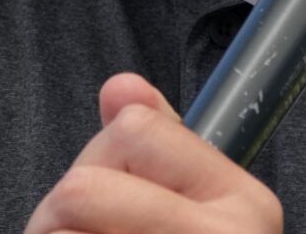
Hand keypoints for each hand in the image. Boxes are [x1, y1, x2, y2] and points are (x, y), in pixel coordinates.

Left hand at [23, 72, 283, 233]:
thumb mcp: (195, 207)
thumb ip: (160, 145)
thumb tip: (121, 87)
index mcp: (245, 201)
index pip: (133, 130)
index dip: (105, 161)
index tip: (119, 200)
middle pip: (83, 184)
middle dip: (64, 209)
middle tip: (87, 233)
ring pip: (60, 220)